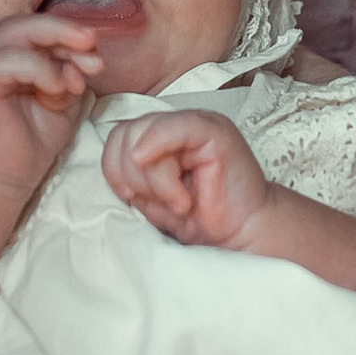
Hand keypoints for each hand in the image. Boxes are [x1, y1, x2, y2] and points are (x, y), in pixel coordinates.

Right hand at [0, 17, 100, 194]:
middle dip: (63, 29)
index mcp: (9, 56)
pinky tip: (56, 88)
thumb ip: (71, 76)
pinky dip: (39, 69)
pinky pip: (7, 60)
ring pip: (15, 32)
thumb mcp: (61, 102)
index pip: (38, 29)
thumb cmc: (28, 142)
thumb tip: (85, 60)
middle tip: (91, 42)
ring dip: (54, 47)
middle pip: (25, 22)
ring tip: (75, 78)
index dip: (69, 35)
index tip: (96, 57)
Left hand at [103, 109, 269, 246]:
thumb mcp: (151, 197)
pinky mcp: (213, 129)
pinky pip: (171, 129)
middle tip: (164, 204)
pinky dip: (161, 159)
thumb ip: (130, 175)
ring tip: (180, 202)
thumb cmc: (199, 217)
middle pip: (125, 134)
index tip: (135, 199)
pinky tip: (178, 193)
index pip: (116, 138)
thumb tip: (112, 167)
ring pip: (143, 134)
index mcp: (157, 136)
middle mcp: (175, 124)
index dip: (115, 172)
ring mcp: (196, 122)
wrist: (243, 233)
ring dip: (155, 180)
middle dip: (134, 178)